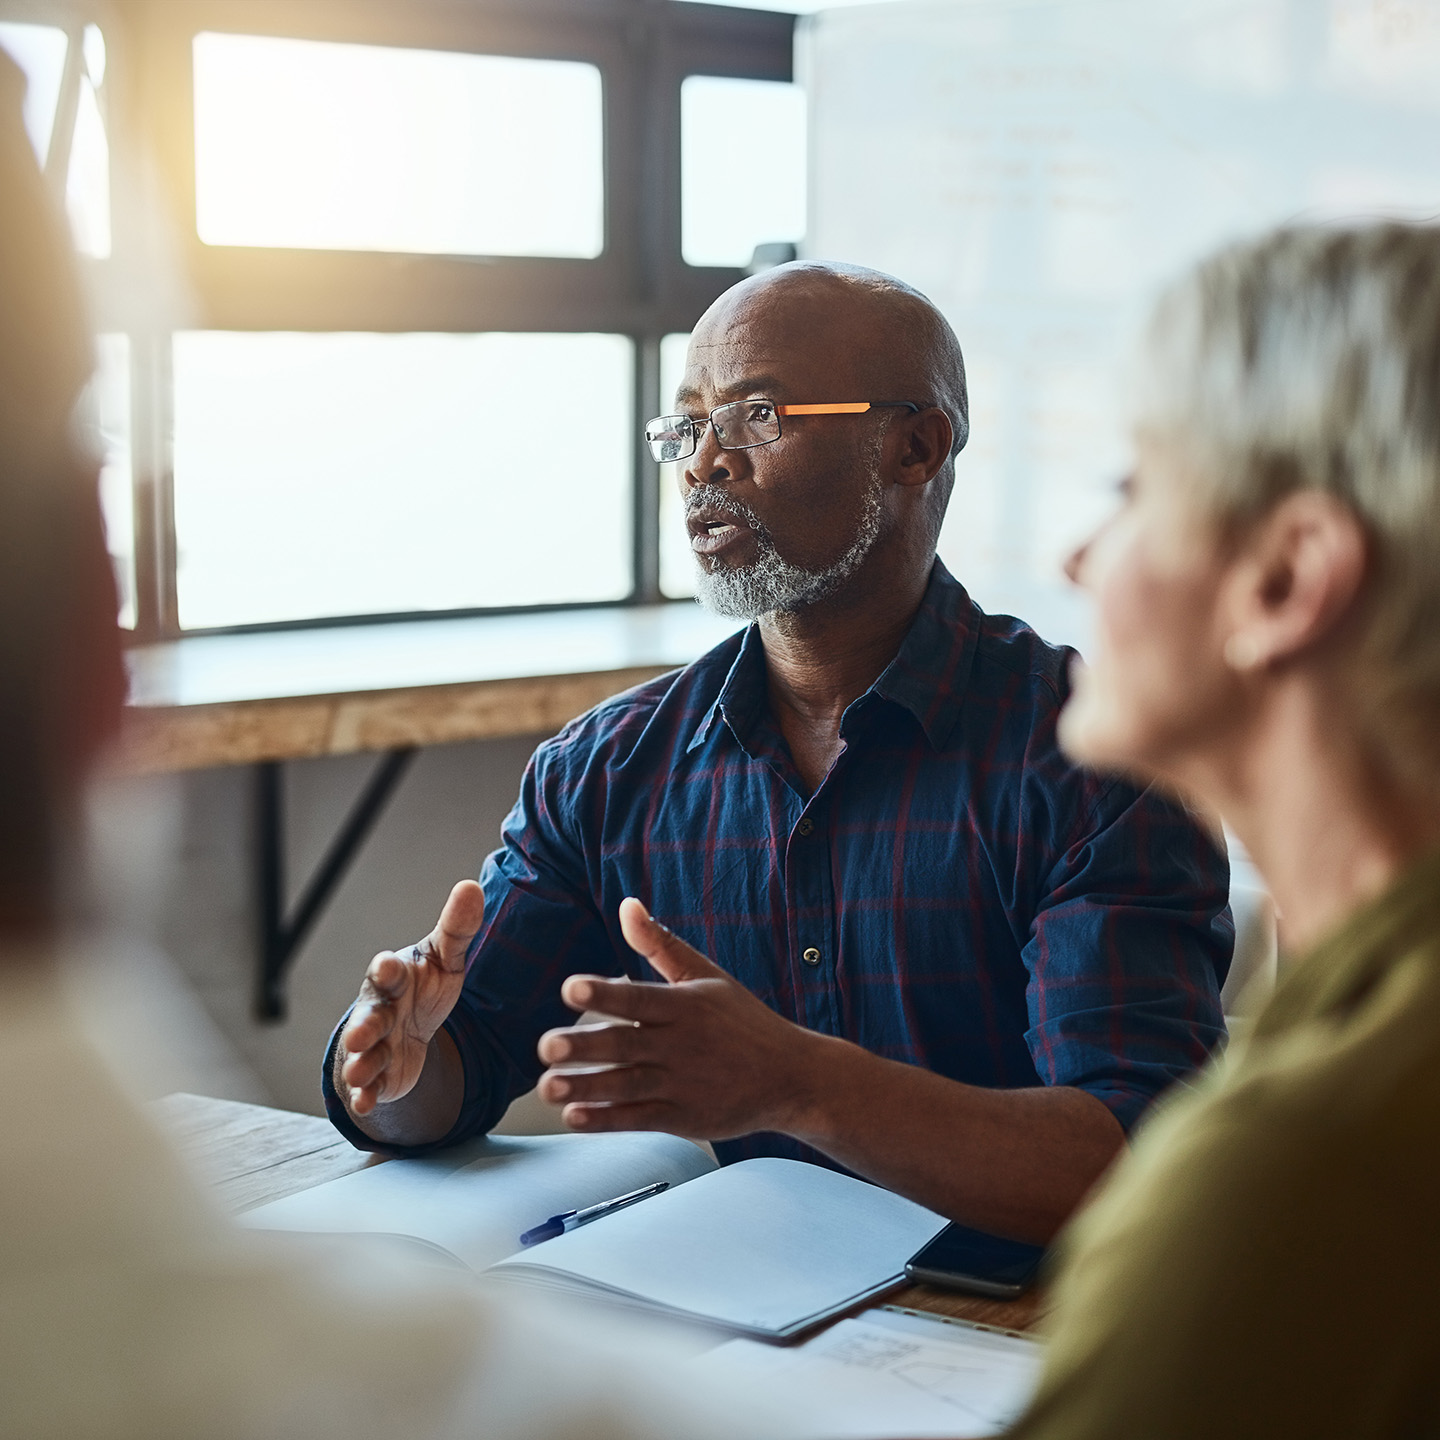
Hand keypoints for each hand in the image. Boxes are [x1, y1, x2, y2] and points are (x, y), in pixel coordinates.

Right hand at [338, 880, 482, 1115]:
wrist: (411, 1028)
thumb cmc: (425, 986)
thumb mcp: (445, 959)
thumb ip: (457, 928)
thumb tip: (471, 886)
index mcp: (396, 978)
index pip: (389, 972)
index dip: (388, 969)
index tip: (387, 964)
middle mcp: (379, 1010)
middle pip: (370, 1016)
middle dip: (365, 1024)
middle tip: (362, 1033)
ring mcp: (376, 1045)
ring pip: (365, 1054)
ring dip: (362, 1063)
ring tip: (361, 1071)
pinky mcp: (379, 1075)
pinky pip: (369, 1085)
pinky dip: (366, 1094)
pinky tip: (366, 1102)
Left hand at [535, 897, 824, 1140]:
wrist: (792, 1077)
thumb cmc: (743, 1022)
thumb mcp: (706, 976)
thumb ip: (661, 945)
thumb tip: (627, 905)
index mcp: (685, 1006)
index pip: (638, 998)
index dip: (604, 993)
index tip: (571, 988)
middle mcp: (680, 1045)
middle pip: (625, 1045)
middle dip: (584, 1046)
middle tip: (545, 1045)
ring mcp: (681, 1084)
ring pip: (626, 1086)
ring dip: (585, 1087)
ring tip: (548, 1087)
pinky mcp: (683, 1118)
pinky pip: (638, 1120)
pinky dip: (606, 1120)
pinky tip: (575, 1116)